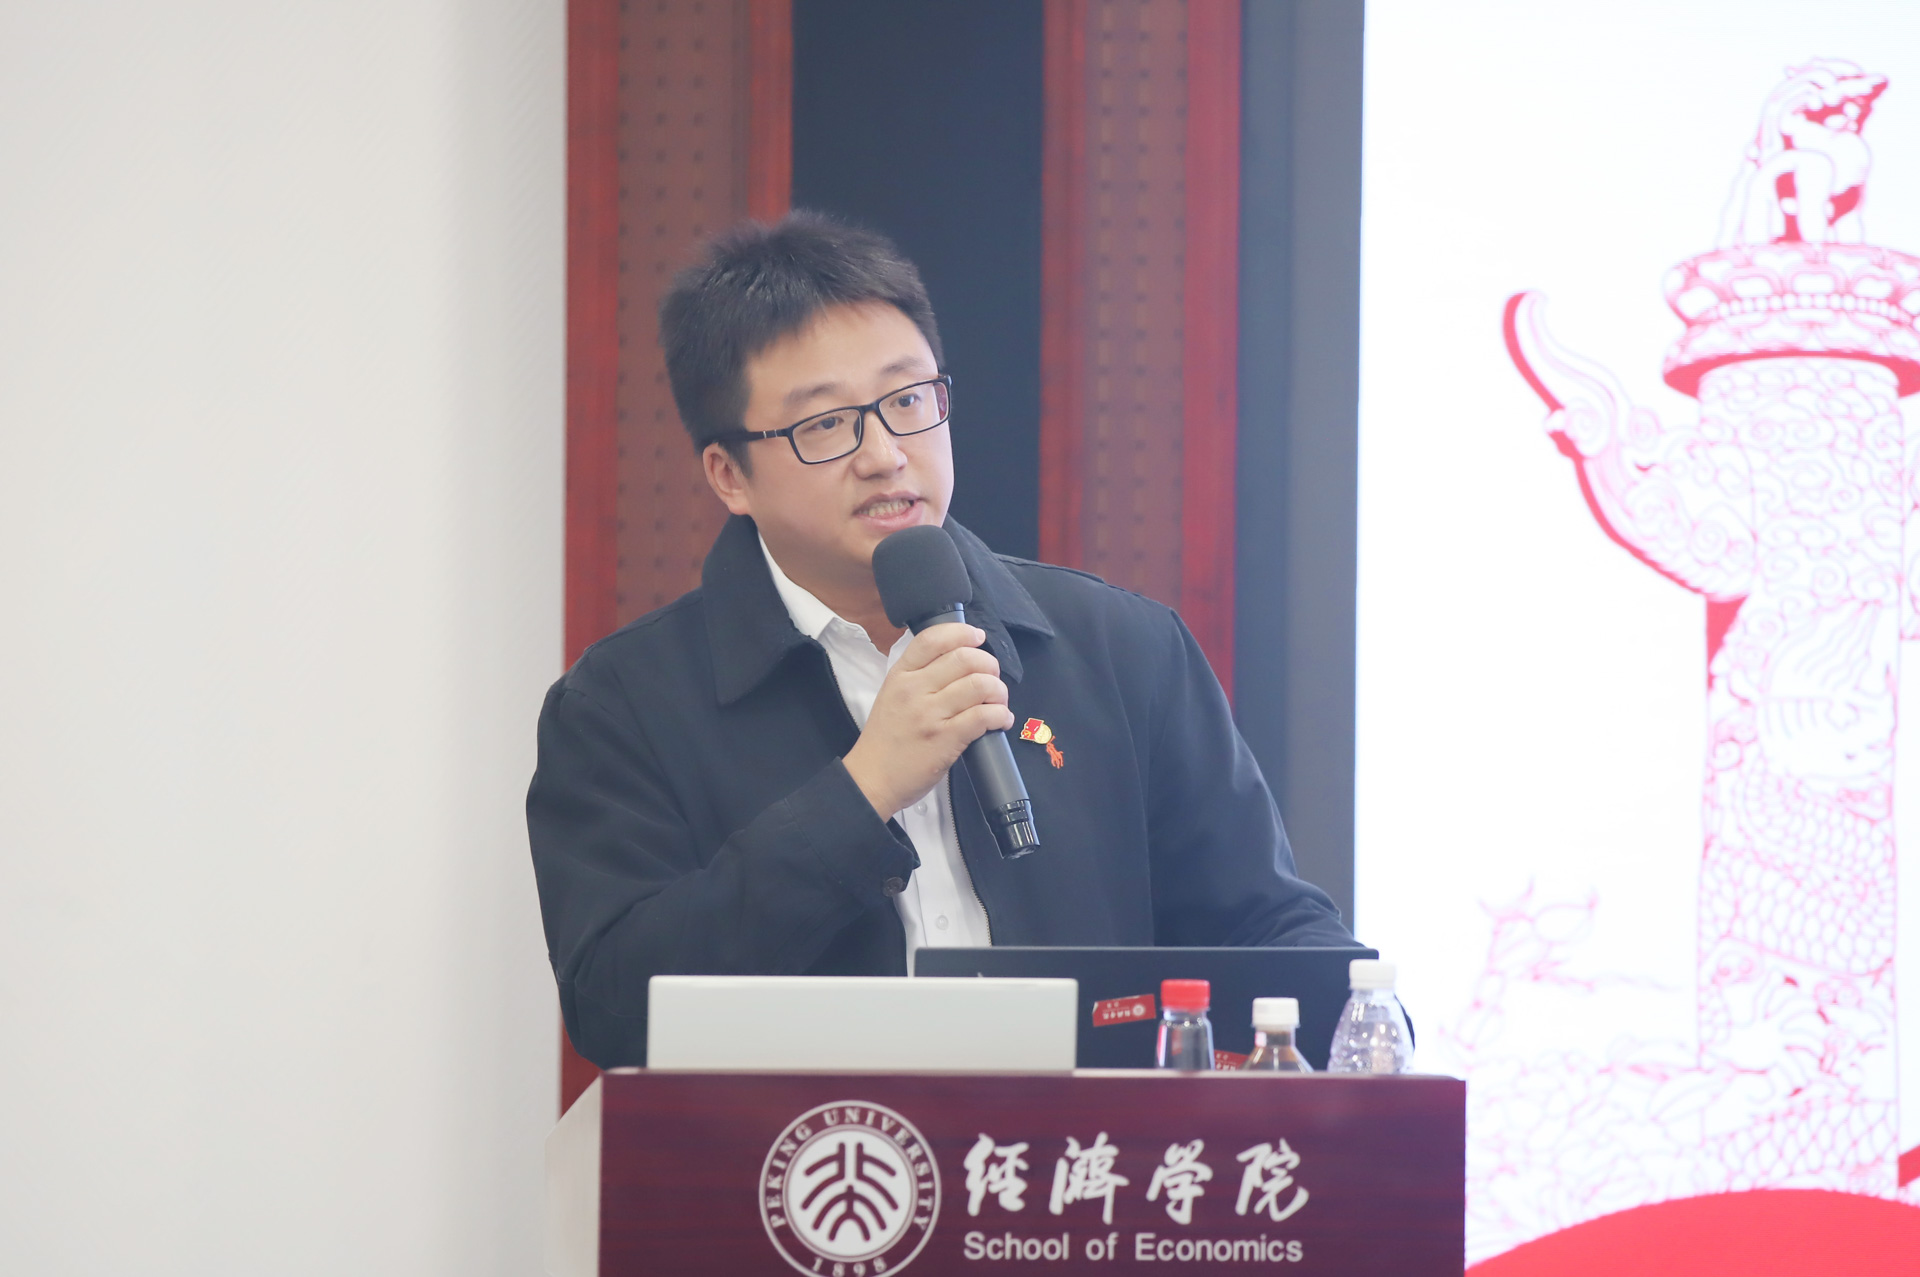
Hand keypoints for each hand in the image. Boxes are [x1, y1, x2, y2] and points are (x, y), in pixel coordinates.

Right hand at [843, 623, 1014, 818]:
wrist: (872, 779)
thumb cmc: (885, 740)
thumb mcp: (892, 695)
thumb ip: (918, 676)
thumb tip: (960, 661)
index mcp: (900, 675)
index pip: (933, 639)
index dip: (962, 632)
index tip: (978, 637)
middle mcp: (915, 690)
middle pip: (965, 658)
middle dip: (989, 665)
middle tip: (992, 677)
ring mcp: (930, 714)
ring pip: (979, 685)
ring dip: (999, 691)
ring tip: (998, 701)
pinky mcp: (945, 739)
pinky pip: (984, 716)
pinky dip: (1001, 715)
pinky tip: (1001, 720)